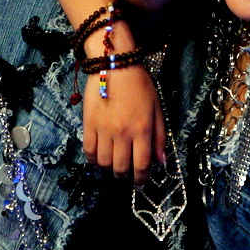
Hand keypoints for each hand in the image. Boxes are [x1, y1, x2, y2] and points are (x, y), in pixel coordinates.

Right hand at [82, 62, 164, 183]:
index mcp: (142, 130)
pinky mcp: (88, 124)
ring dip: (108, 169)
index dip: (141, 179)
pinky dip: (93, 159)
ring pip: (103, 162)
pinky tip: (98, 157)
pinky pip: (88, 150)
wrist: (114, 65)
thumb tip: (161, 162)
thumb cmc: (139, 84)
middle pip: (120, 167)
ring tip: (112, 164)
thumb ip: (160, 136)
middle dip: (123, 176)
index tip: (140, 184)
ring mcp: (104, 129)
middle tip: (125, 174)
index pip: (142, 165)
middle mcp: (123, 133)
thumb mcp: (157, 108)